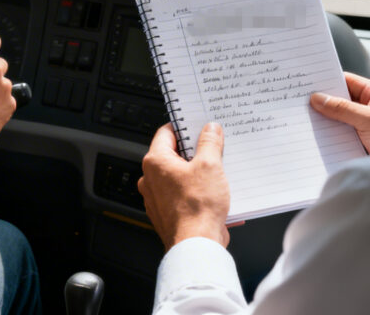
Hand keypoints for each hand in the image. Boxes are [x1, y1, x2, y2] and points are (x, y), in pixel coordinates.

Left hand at [138, 122, 230, 249]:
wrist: (196, 244)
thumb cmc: (197, 208)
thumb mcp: (210, 165)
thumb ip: (209, 143)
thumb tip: (210, 129)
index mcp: (156, 162)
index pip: (166, 133)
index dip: (183, 126)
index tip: (197, 124)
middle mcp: (151, 179)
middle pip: (173, 155)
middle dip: (194, 152)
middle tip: (213, 148)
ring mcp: (157, 198)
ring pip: (179, 177)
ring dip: (198, 174)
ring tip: (217, 173)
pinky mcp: (168, 213)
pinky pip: (183, 196)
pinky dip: (197, 193)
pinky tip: (216, 195)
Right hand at [310, 72, 369, 154]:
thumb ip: (343, 109)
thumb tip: (319, 98)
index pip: (347, 81)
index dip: (328, 80)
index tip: (308, 82)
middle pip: (340, 100)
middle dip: (323, 102)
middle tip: (301, 102)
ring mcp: (365, 125)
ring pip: (339, 119)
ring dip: (325, 121)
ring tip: (305, 119)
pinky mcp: (361, 142)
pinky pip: (341, 135)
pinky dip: (329, 136)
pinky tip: (317, 137)